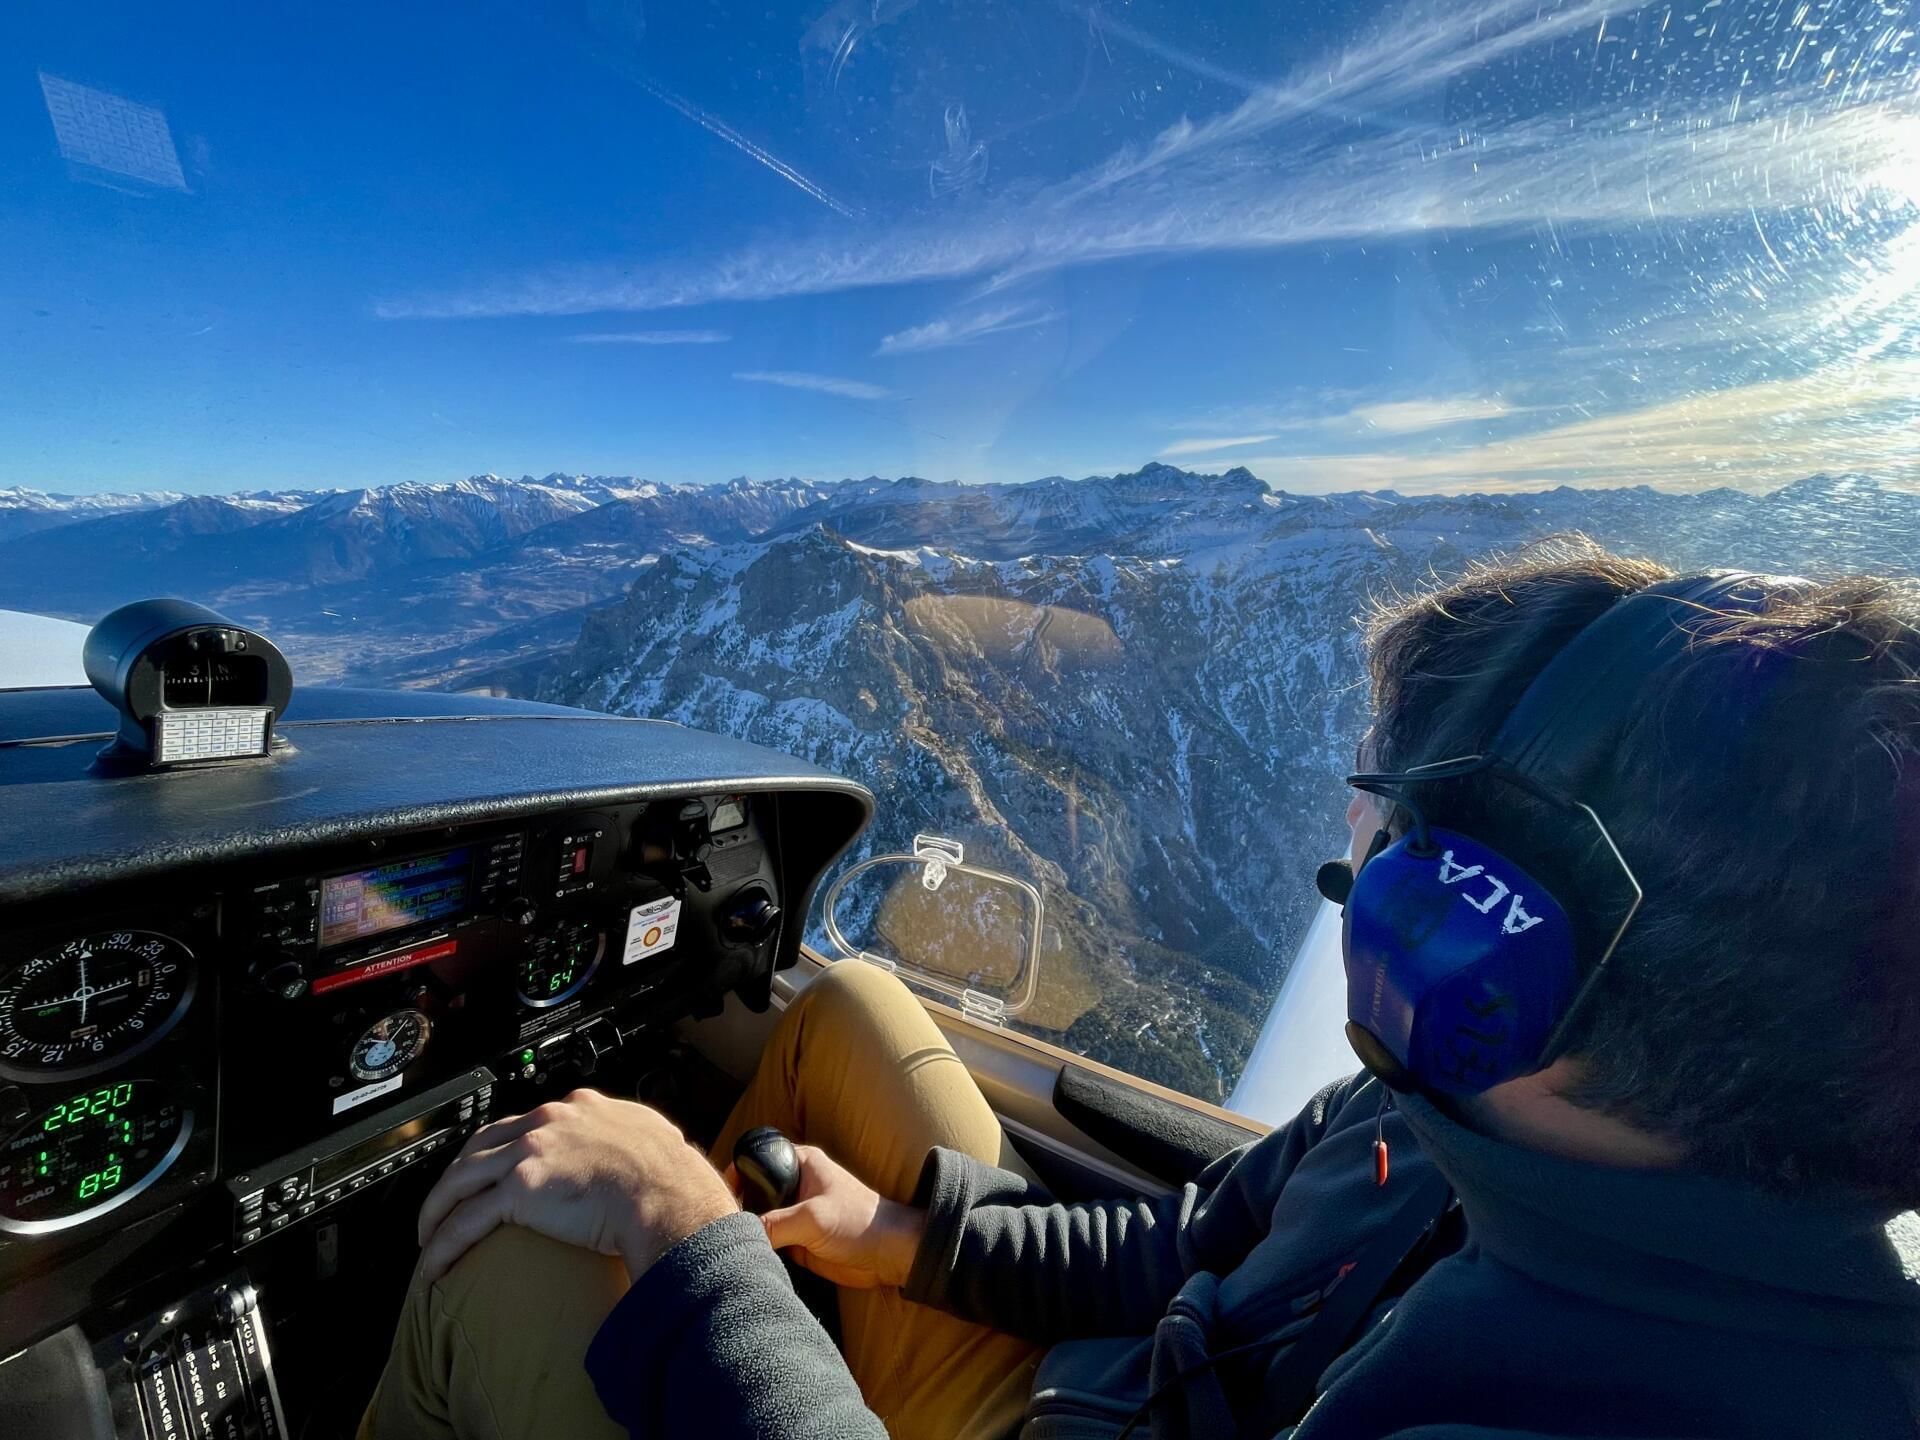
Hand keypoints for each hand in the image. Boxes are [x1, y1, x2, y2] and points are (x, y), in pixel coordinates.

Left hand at [417, 1089, 736, 1283]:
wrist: (668, 1195)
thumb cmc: (671, 1177)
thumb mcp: (653, 1138)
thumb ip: (637, 1140)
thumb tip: (653, 1149)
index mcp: (579, 1108)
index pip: (524, 1121)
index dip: (502, 1146)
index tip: (492, 1168)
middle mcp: (548, 1122)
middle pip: (480, 1144)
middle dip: (456, 1174)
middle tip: (445, 1202)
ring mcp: (530, 1152)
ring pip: (462, 1177)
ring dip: (437, 1208)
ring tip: (427, 1235)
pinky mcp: (519, 1190)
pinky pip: (466, 1219)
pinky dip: (443, 1244)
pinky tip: (434, 1265)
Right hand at [738, 1144, 925, 1289]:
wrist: (887, 1255)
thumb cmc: (860, 1222)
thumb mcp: (813, 1218)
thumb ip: (775, 1224)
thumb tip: (741, 1234)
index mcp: (800, 1163)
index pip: (756, 1159)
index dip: (735, 1173)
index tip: (719, 1196)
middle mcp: (792, 1185)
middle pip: (751, 1191)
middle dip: (736, 1207)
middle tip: (720, 1226)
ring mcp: (792, 1214)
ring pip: (757, 1220)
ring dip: (747, 1232)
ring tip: (729, 1244)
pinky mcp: (795, 1240)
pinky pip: (767, 1243)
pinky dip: (757, 1250)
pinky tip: (745, 1258)